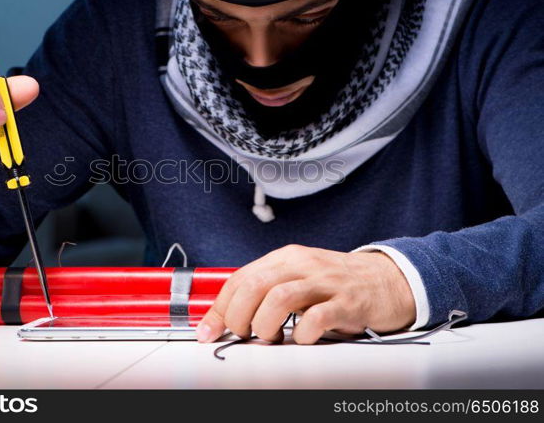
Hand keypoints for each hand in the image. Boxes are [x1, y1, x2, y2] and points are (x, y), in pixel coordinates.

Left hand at [196, 245, 415, 343]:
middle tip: (243, 334)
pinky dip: (302, 334)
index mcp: (286, 258)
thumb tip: (227, 318)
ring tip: (269, 336)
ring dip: (265, 324)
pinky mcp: (348, 302)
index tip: (209, 331)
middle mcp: (303, 264)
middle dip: (239, 316)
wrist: (388, 279)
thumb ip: (267, 290)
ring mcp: (326, 282)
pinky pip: (317, 317)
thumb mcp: (298, 277)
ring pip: (279, 297)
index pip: (240, 278)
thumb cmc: (337, 283)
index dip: (220, 307)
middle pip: (255, 285)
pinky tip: (302, 338)